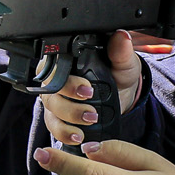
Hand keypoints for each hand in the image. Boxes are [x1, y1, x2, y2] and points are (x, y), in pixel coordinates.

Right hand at [39, 31, 165, 145]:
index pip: (55, 68)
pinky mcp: (57, 117)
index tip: (87, 90)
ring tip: (87, 125)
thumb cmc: (118, 74)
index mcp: (66, 60)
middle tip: (90, 112)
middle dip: (69, 105)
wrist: (121, 97)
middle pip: (50, 92)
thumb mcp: (123, 63)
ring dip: (68, 120)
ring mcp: (54, 99)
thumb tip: (122, 37)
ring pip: (51, 111)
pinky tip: (78, 137)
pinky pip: (53, 127)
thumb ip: (121, 52)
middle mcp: (55, 79)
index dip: (68, 82)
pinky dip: (64, 134)